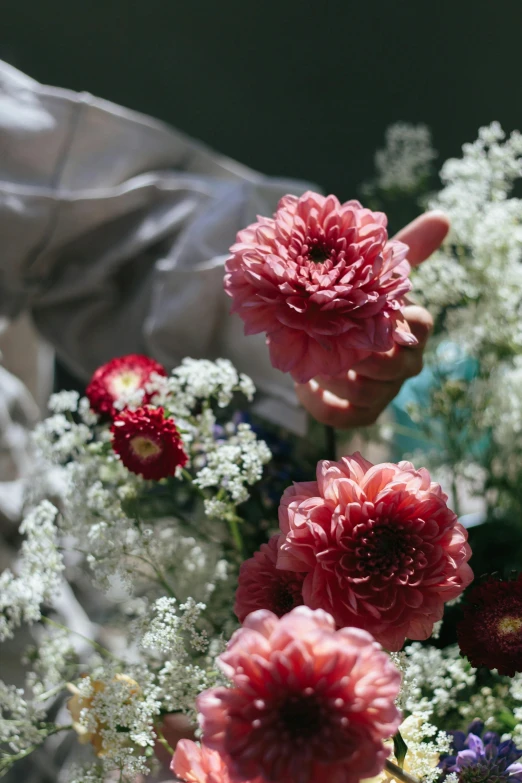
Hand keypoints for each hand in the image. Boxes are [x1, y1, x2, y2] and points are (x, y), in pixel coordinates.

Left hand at [295, 210, 449, 428]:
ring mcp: (384, 392)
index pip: (420, 327)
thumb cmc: (353, 300)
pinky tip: (303, 388)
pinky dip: (322, 405)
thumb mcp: (371, 274)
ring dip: (334, 376)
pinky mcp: (361, 413)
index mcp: (412, 329)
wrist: (322, 338)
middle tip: (329, 339)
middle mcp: (404, 363)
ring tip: (307, 359)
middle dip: (362, 354)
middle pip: (395, 366)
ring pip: (367, 393)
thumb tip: (443, 217)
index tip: (368, 310)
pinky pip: (345, 417)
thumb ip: (400, 250)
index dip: (397, 322)